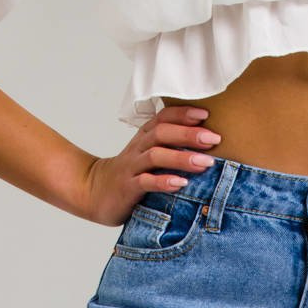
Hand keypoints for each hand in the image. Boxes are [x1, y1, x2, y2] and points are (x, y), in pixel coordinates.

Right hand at [82, 104, 221, 226]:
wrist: (94, 192)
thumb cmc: (130, 175)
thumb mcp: (147, 156)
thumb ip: (169, 148)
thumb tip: (204, 146)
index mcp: (144, 138)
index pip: (163, 117)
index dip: (183, 114)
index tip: (206, 115)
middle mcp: (138, 148)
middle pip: (162, 133)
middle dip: (188, 134)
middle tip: (213, 139)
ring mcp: (132, 168)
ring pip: (155, 156)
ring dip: (181, 158)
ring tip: (204, 163)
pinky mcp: (127, 188)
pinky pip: (145, 182)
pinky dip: (164, 182)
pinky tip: (181, 183)